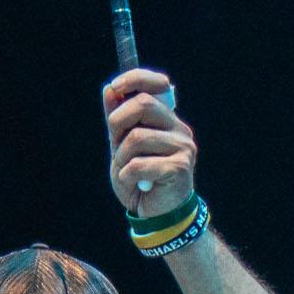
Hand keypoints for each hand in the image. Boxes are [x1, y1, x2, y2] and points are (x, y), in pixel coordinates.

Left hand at [104, 68, 196, 216]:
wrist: (157, 214)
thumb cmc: (140, 178)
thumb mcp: (122, 146)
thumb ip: (118, 120)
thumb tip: (109, 90)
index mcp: (167, 119)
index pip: (158, 84)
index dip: (136, 79)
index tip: (115, 86)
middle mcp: (179, 129)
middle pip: (143, 104)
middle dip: (118, 122)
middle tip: (115, 144)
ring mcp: (183, 147)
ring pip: (137, 138)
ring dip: (122, 158)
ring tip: (128, 172)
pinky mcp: (180, 167)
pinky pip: (139, 164)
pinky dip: (127, 176)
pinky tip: (134, 184)